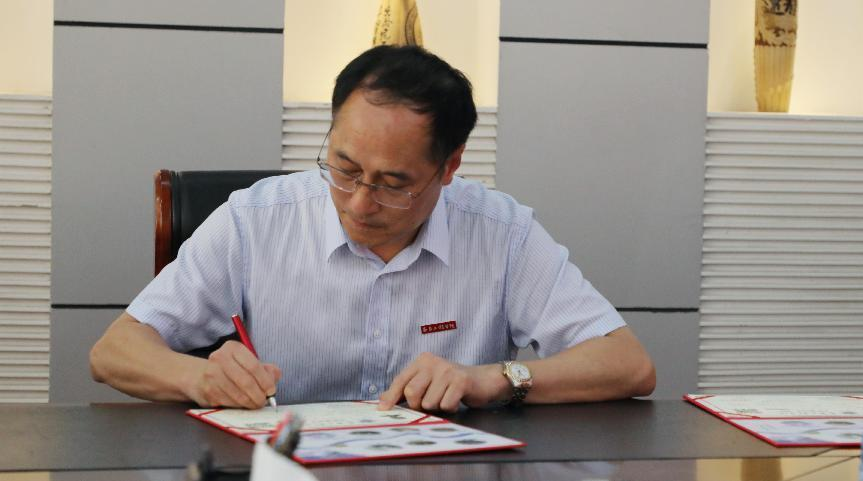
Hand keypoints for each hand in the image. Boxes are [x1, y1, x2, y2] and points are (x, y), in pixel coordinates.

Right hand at [186, 340, 280, 408]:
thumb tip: (274, 379)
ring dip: (250, 403)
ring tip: (255, 403)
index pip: (253, 366)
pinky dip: (239, 406)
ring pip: (238, 394)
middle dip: (259, 395)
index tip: (271, 391)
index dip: (265, 381)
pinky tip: (242, 404)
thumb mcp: (249, 362)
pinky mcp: (207, 390)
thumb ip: (266, 369)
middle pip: (246, 382)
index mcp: (233, 348)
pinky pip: (229, 402)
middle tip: (264, 401)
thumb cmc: (232, 369)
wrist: (201, 376)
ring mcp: (211, 375)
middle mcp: (219, 358)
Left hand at [378, 352, 509, 412]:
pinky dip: (451, 408)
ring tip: (447, 398)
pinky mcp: (461, 380)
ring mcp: (447, 370)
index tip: (383, 410)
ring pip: (429, 403)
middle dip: (419, 406)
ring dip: (438, 407)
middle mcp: (433, 362)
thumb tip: (382, 401)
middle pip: (412, 393)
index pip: (400, 380)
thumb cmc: (452, 384)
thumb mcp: (429, 382)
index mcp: (422, 361)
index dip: (390, 397)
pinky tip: (457, 399)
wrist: (484, 380)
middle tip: (431, 404)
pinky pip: (446, 405)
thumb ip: (407, 388)